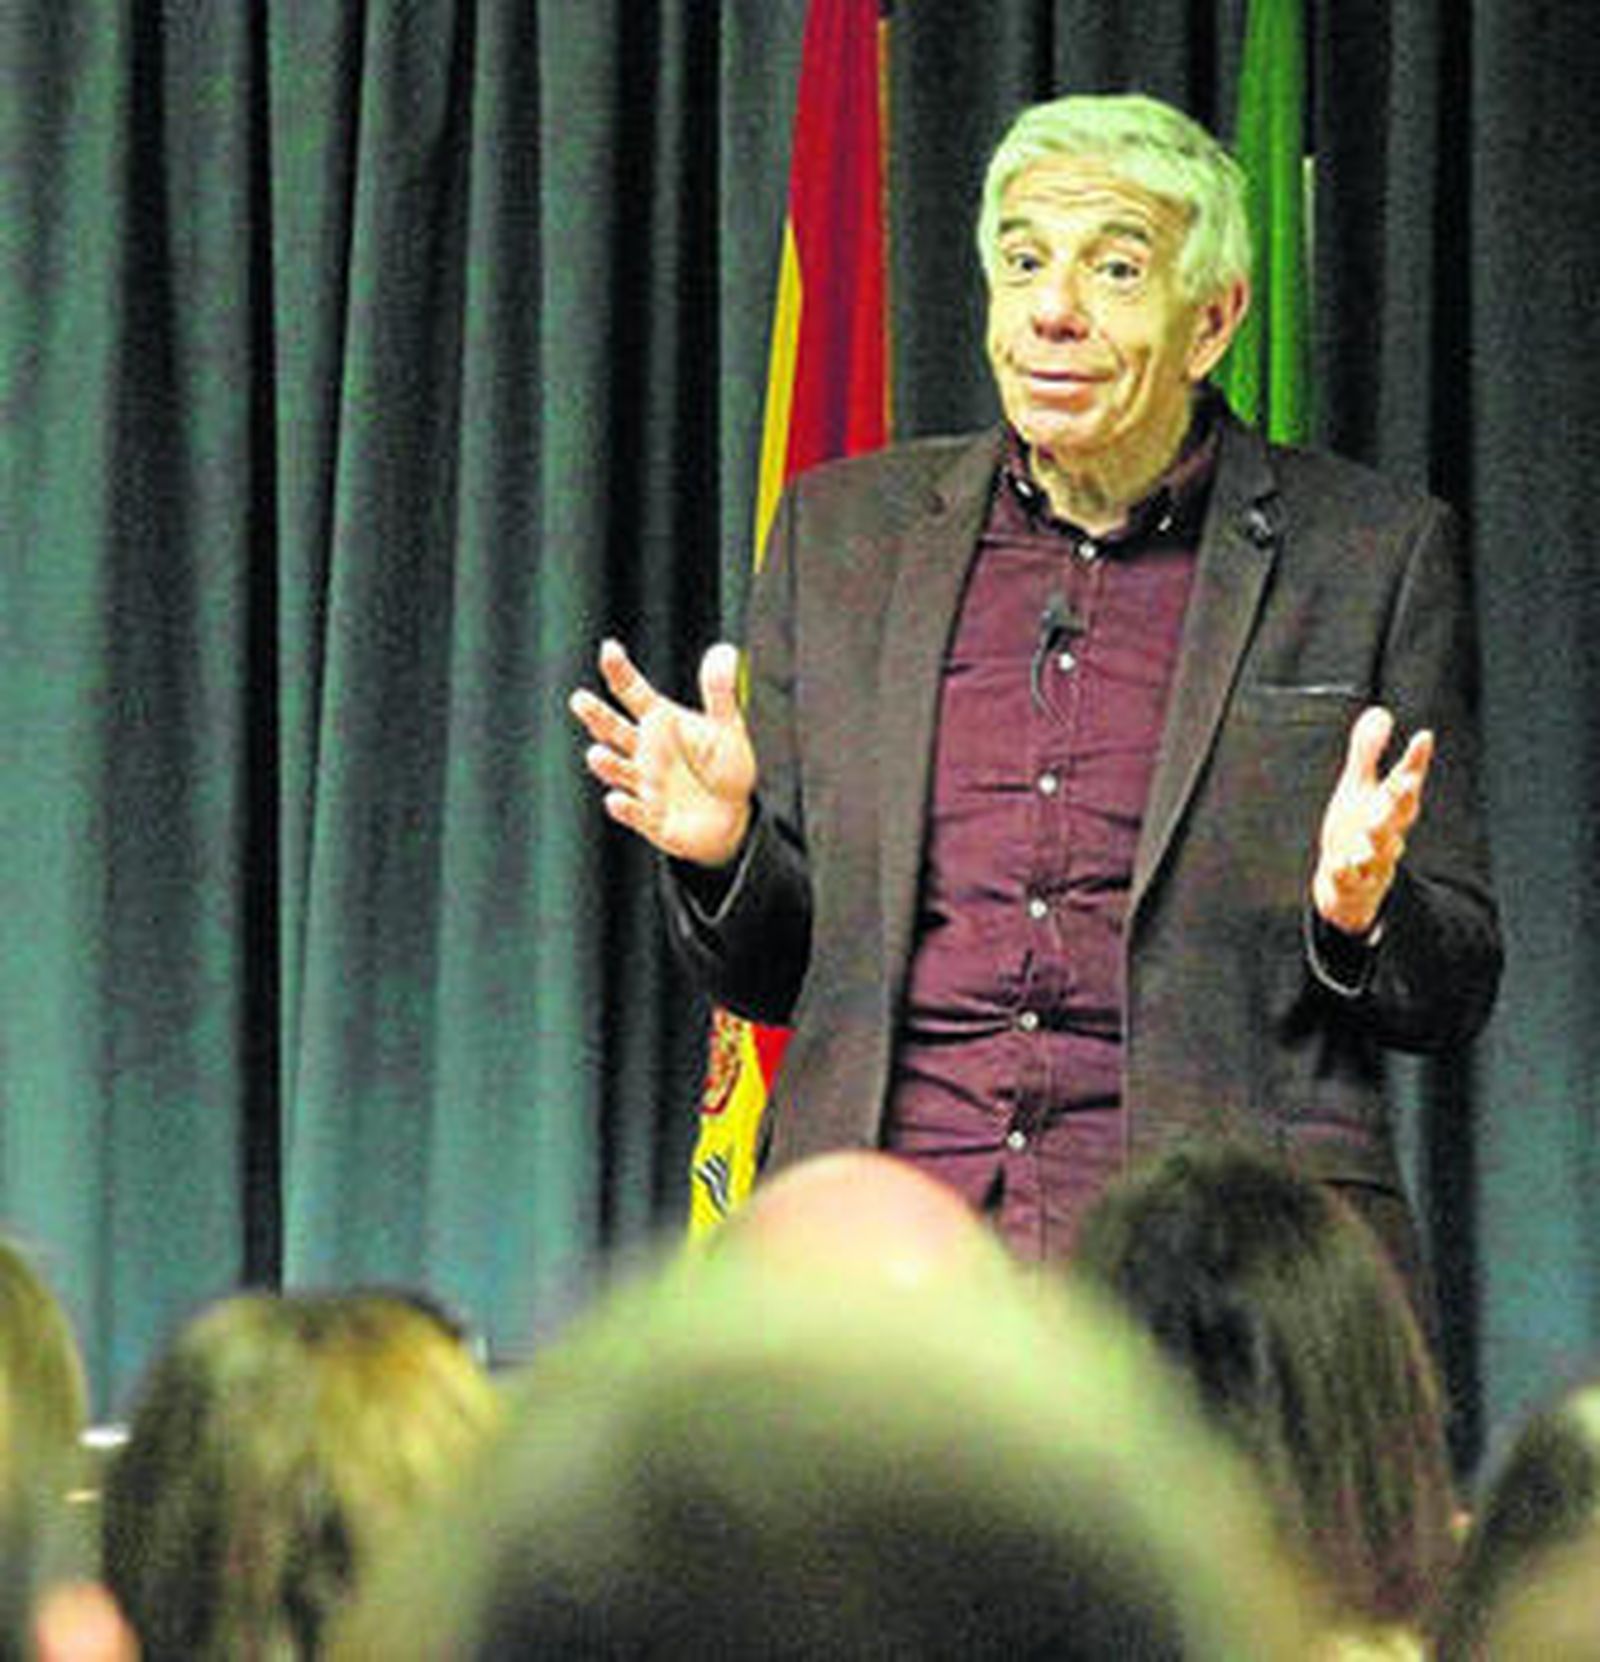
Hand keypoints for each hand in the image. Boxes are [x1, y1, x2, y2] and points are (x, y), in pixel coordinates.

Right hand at [569, 639, 755, 866]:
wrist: (733, 817)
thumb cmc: (724, 766)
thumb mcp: (727, 727)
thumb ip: (719, 691)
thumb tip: (724, 649)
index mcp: (660, 723)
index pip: (634, 693)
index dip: (621, 672)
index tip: (609, 649)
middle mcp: (645, 752)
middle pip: (615, 730)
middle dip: (597, 717)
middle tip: (580, 700)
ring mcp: (645, 786)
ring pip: (618, 771)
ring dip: (607, 764)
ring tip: (597, 753)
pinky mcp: (652, 818)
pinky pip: (636, 813)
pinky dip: (625, 808)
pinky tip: (616, 799)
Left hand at [1312, 706, 1432, 936]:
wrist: (1348, 886)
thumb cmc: (1357, 828)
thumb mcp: (1359, 787)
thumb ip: (1368, 752)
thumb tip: (1380, 712)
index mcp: (1389, 807)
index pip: (1406, 779)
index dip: (1416, 759)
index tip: (1423, 736)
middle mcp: (1386, 831)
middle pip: (1399, 814)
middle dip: (1403, 798)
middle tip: (1406, 782)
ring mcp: (1371, 858)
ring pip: (1381, 849)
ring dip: (1379, 840)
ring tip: (1373, 830)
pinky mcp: (1351, 881)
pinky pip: (1350, 878)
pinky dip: (1347, 872)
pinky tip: (1341, 864)